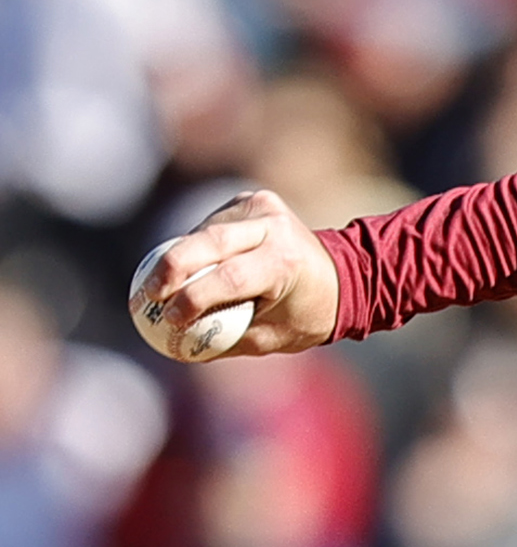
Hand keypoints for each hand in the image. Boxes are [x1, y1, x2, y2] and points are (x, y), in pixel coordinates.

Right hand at [130, 190, 340, 356]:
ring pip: (204, 232)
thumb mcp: (270, 338)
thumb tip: (173, 345)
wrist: (340, 276)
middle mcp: (274, 227)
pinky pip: (210, 225)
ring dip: (177, 258)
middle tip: (145, 297)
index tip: (169, 318)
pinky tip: (182, 269)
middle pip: (208, 242)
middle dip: (169, 269)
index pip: (230, 277)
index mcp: (286, 262)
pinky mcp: (249, 201)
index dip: (193, 298)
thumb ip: (224, 340)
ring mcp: (262, 207)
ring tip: (158, 288)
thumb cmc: (303, 315)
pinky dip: (193, 248)